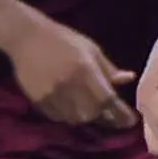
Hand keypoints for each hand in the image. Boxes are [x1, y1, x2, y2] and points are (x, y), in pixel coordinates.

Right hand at [5, 14, 134, 127]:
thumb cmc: (62, 40)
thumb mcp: (90, 49)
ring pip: (75, 119)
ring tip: (87, 107)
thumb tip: (128, 79)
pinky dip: (67, 115)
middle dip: (102, 115)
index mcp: (85, 69)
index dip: (121, 113)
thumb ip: (108, 68)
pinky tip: (69, 105)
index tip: (130, 121)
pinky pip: (58, 117)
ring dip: (84, 116)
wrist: (26, 37)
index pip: (108, 99)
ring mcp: (52, 93)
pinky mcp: (38, 99)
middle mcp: (69, 84)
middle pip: (92, 114)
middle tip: (107, 112)